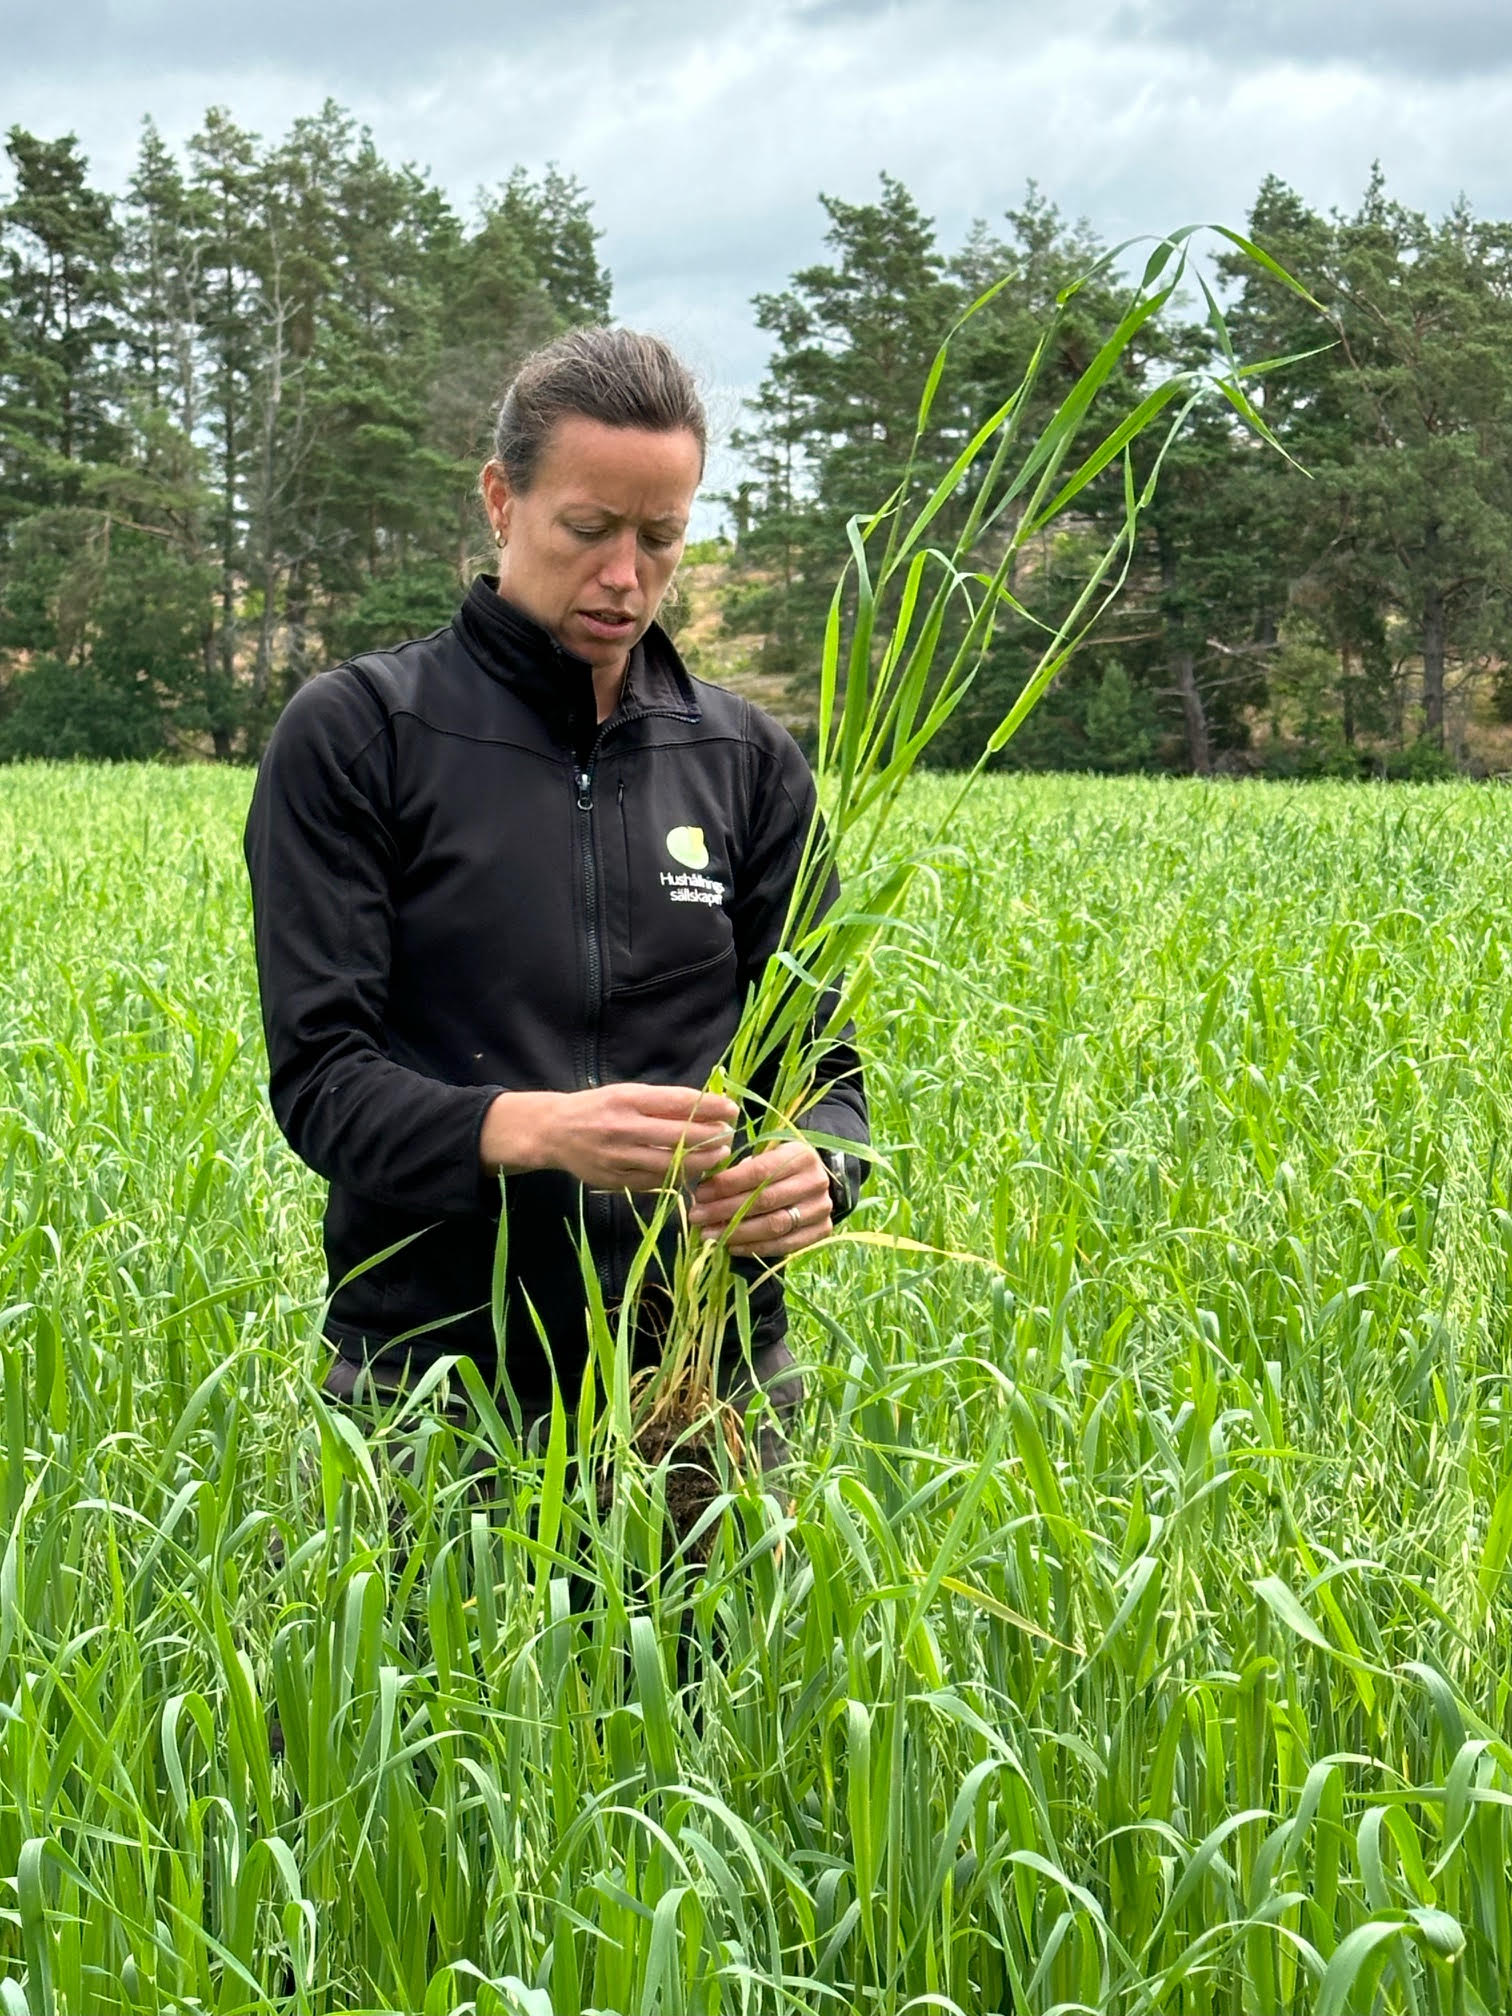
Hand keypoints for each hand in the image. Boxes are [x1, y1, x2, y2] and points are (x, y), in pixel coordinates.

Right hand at [481, 1083, 736, 1190]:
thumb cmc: (597, 1107)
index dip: (709, 1106)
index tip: (731, 1109)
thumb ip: (661, 1102)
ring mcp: (618, 1157)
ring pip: (670, 1164)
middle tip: (729, 1136)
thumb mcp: (626, 1093)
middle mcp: (622, 1127)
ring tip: (719, 1156)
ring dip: (701, 1161)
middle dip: (711, 1137)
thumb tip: (706, 1105)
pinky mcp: (615, 1180)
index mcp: (627, 1099)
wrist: (553, 1131)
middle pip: (679, 1136)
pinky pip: (654, 1182)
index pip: (678, 1102)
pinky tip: (694, 1173)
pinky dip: (678, 1177)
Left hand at [689, 1139, 832, 1257]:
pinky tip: (731, 1246)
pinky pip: (784, 1245)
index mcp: (800, 1155)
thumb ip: (741, 1168)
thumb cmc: (781, 1166)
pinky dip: (755, 1248)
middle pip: (764, 1200)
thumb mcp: (765, 1155)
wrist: (815, 1181)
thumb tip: (706, 1192)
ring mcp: (821, 1208)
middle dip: (725, 1210)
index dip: (727, 1184)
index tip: (701, 1193)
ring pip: (774, 1225)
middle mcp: (815, 1181)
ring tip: (709, 1234)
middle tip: (698, 1217)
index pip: (759, 1171)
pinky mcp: (822, 1230)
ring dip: (737, 1233)